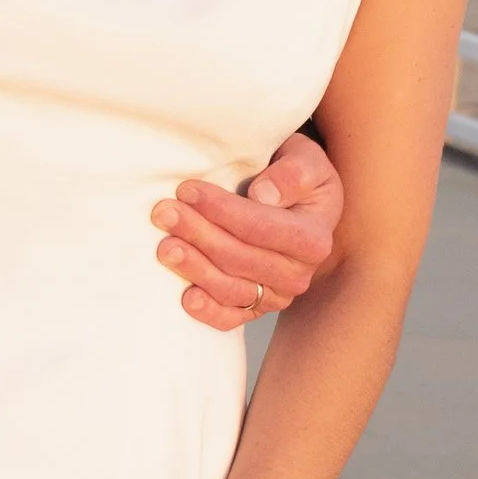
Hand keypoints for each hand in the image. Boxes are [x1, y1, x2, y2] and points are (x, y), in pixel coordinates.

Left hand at [151, 129, 339, 330]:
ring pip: (231, 289)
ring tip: (164, 247)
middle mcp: (298, 274)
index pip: (262, 227)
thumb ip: (292, 173)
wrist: (295, 204)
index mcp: (313, 238)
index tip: (187, 190)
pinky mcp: (255, 309)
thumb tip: (262, 195)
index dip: (223, 210)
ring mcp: (276, 296)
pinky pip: (230, 318)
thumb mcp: (305, 160)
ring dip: (195, 268)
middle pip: (240, 259)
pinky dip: (208, 311)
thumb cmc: (295, 177)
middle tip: (164, 213)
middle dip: (199, 234)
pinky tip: (186, 297)